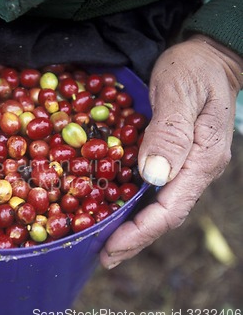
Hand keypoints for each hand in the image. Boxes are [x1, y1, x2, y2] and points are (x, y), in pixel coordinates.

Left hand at [100, 34, 242, 268]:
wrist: (210, 57)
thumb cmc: (194, 69)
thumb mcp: (179, 92)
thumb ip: (170, 133)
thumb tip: (154, 176)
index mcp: (202, 159)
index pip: (170, 209)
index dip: (139, 232)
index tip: (111, 247)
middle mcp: (197, 169)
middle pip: (165, 216)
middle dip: (134, 239)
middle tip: (104, 258)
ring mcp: (188, 165)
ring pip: (161, 207)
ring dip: (134, 228)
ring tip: (106, 244)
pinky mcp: (177, 158)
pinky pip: (157, 191)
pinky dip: (137, 207)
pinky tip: (118, 211)